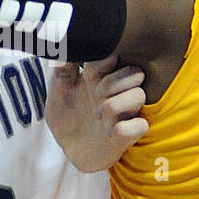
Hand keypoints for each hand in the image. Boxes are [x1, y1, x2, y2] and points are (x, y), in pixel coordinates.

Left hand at [46, 54, 148, 172]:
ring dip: (117, 104)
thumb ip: (61, 71)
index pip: (114, 57)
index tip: (90, 73)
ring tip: (98, 115)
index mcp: (101, 78)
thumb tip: (64, 49)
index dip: (103, 61)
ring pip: (139, 96)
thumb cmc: (66, 117)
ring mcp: (124, 113)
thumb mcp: (57, 93)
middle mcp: (116, 93)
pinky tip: (109, 132)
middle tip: (96, 94)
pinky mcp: (128, 135)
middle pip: (135, 72)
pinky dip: (126, 128)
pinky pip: (140, 126)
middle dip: (114, 82)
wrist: (68, 149)